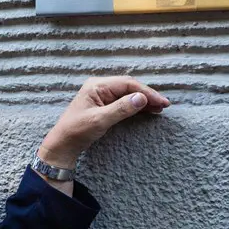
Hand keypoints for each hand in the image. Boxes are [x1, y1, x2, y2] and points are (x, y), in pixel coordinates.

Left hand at [38, 76, 170, 168]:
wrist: (63, 145)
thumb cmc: (77, 131)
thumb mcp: (99, 120)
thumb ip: (121, 108)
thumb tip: (141, 98)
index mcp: (97, 85)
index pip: (127, 84)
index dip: (146, 92)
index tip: (161, 102)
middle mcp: (100, 86)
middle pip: (129, 87)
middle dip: (147, 95)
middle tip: (164, 105)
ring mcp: (102, 95)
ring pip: (128, 94)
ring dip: (144, 100)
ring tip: (159, 108)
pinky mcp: (103, 105)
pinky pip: (123, 101)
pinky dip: (136, 105)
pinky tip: (147, 110)